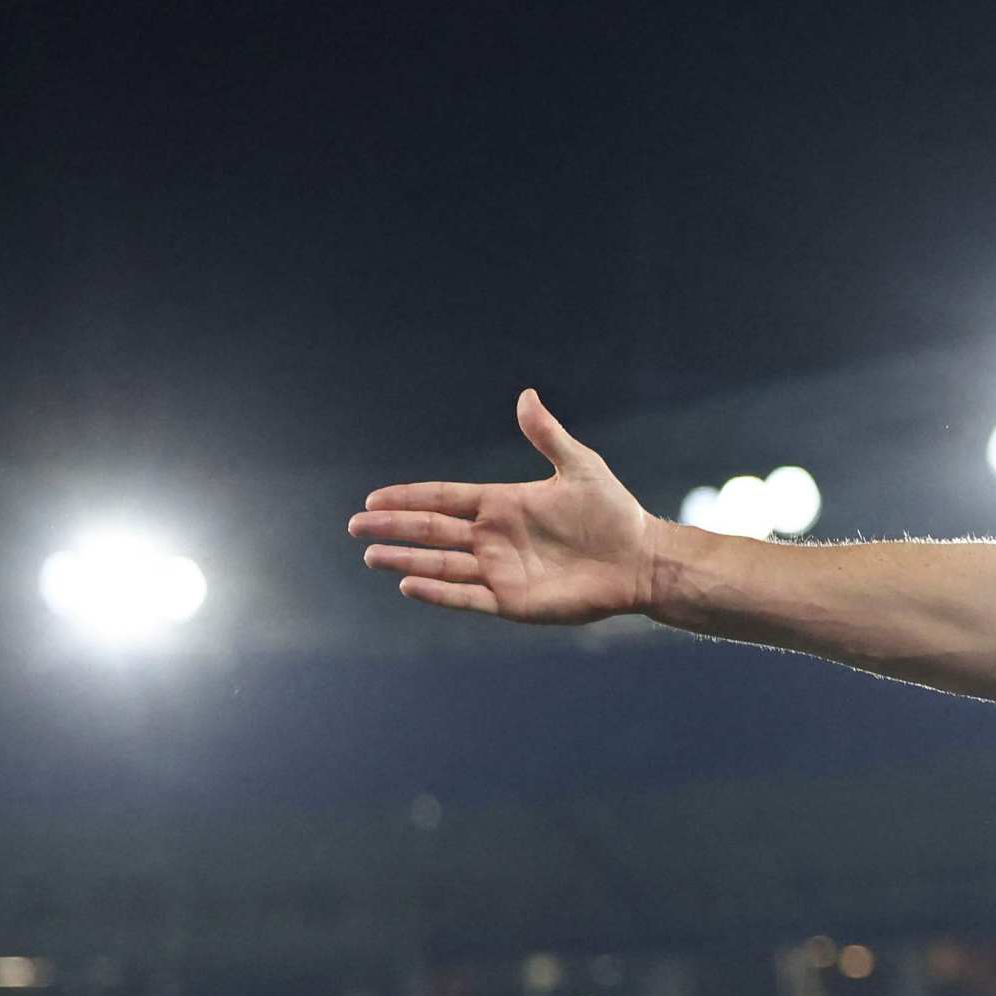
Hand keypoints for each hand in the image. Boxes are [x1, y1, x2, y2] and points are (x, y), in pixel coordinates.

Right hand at [348, 390, 661, 624]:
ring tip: (371, 556)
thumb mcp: (580, 467)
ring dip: (406, 561)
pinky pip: (466, 597)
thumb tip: (526, 395)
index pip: (443, 499)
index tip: (374, 498)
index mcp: (501, 504)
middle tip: (355, 526)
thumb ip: (547, 435)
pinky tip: (409, 585)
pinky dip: (439, 592)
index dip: (408, 498)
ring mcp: (499, 570)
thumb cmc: (613, 513)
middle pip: (431, 531)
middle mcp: (493, 538)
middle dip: (393, 528)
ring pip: (441, 564)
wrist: (640, 560)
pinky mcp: (511, 600)